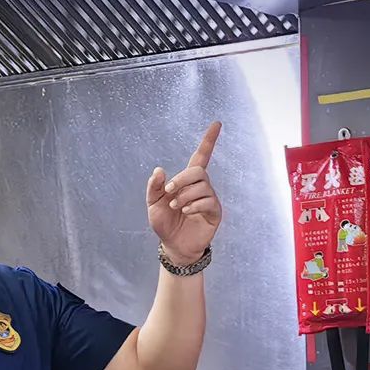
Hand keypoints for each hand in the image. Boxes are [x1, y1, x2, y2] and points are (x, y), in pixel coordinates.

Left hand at [147, 121, 222, 263]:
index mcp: (187, 181)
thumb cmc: (164, 224)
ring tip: (175, 207)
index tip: (216, 123)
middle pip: (198, 171)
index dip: (208, 140)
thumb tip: (159, 170)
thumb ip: (154, 187)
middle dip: (181, 179)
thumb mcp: (153, 204)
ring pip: (202, 186)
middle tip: (168, 192)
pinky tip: (186, 212)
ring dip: (185, 195)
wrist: (173, 246)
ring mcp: (210, 199)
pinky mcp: (215, 213)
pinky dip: (194, 205)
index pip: (201, 156)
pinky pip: (208, 202)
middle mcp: (201, 187)